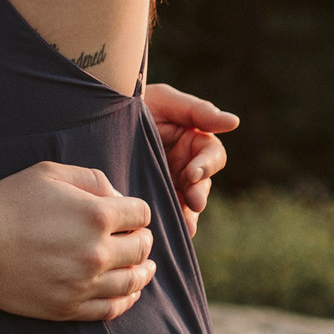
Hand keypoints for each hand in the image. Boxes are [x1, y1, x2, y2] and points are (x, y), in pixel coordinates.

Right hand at [0, 162, 156, 320]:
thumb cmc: (8, 203)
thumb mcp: (49, 173)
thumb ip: (91, 179)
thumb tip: (117, 196)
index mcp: (96, 215)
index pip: (141, 214)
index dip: (138, 212)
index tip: (130, 215)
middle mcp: (97, 251)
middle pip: (141, 249)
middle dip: (143, 240)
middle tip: (137, 238)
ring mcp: (84, 283)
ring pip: (132, 281)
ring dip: (143, 271)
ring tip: (145, 267)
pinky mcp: (69, 307)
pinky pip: (112, 308)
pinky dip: (127, 300)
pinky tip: (129, 292)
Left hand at [143, 82, 238, 237]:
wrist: (100, 114)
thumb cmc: (137, 101)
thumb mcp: (165, 100)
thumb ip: (198, 111)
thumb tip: (234, 122)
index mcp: (194, 142)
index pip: (212, 156)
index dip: (207, 165)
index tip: (193, 173)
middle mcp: (186, 165)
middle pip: (202, 185)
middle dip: (199, 194)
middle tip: (194, 202)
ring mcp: (169, 184)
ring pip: (186, 204)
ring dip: (188, 215)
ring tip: (186, 227)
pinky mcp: (151, 196)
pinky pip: (165, 213)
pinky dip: (169, 224)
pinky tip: (166, 233)